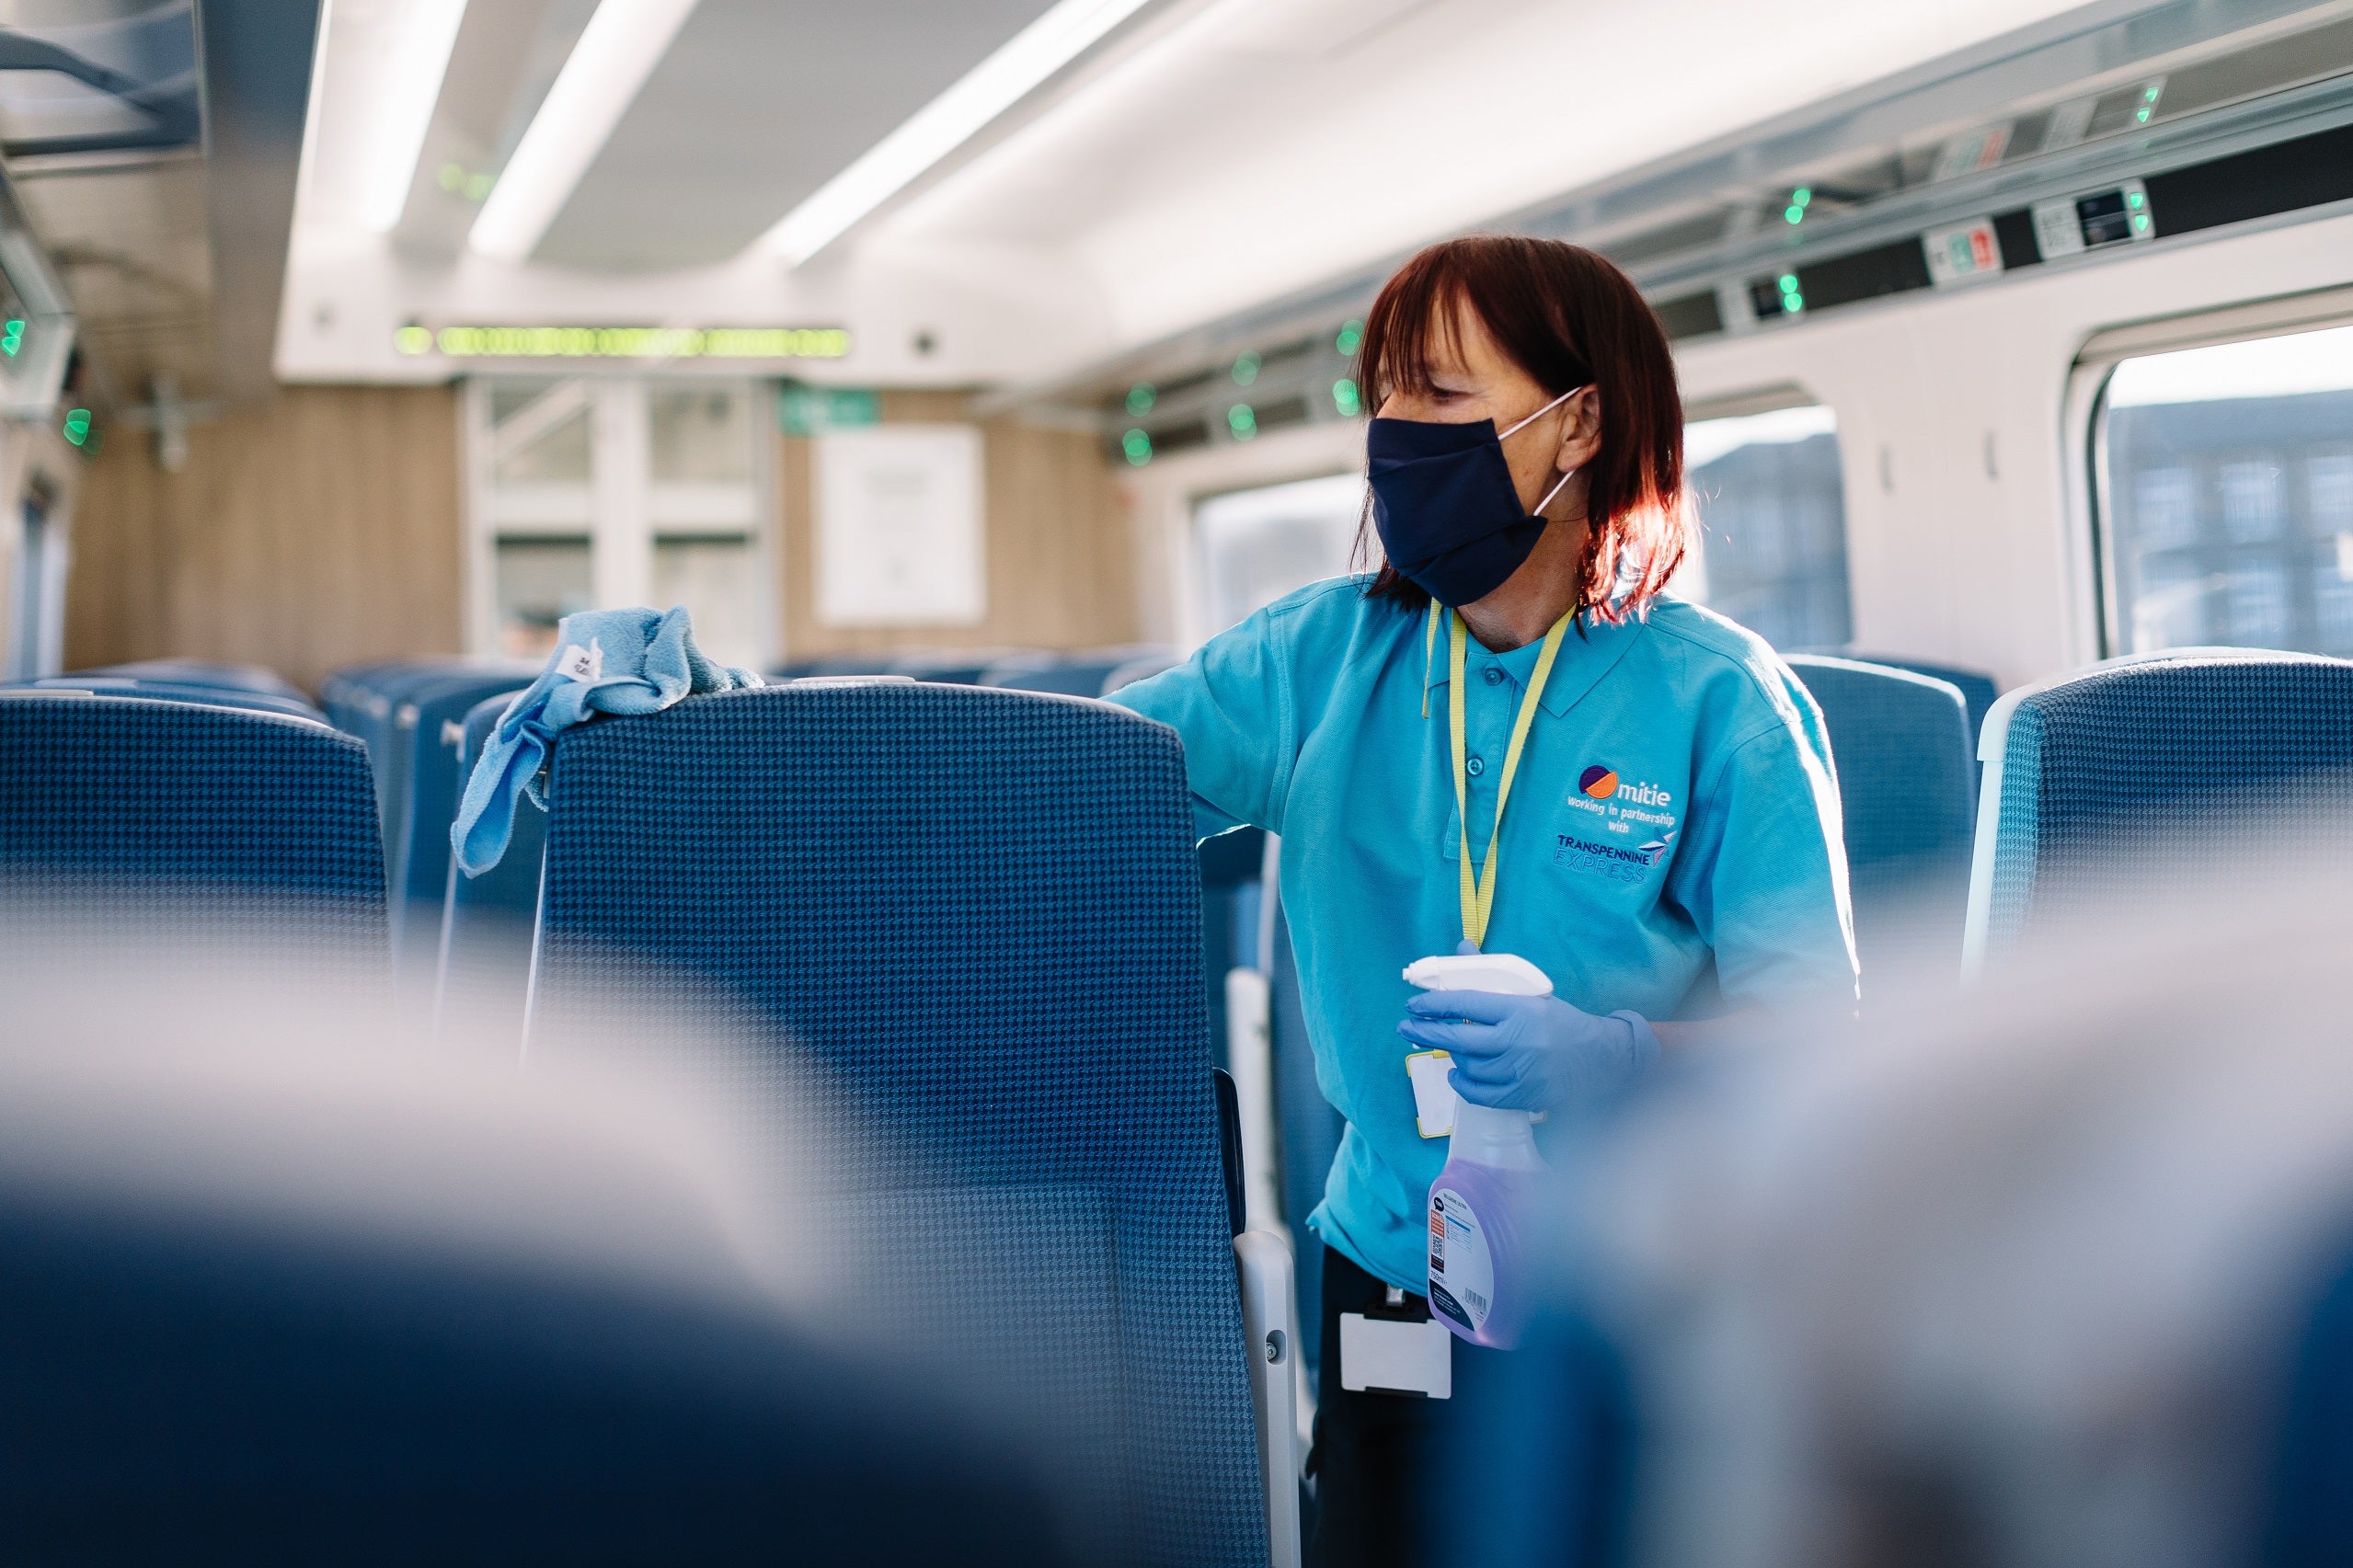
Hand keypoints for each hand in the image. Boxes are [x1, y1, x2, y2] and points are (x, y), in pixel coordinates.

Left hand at [1397, 989, 1658, 1111]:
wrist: (1599, 1060)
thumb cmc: (1560, 1022)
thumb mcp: (1530, 993)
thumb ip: (1491, 975)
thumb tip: (1461, 948)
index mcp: (1519, 1010)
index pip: (1465, 1003)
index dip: (1433, 1004)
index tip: (1413, 1004)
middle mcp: (1516, 1041)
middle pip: (1458, 1037)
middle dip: (1426, 1031)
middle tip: (1406, 1028)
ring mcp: (1517, 1072)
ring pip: (1467, 1065)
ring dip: (1451, 1054)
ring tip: (1446, 1045)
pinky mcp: (1520, 1096)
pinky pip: (1478, 1092)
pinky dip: (1462, 1082)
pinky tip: (1456, 1072)